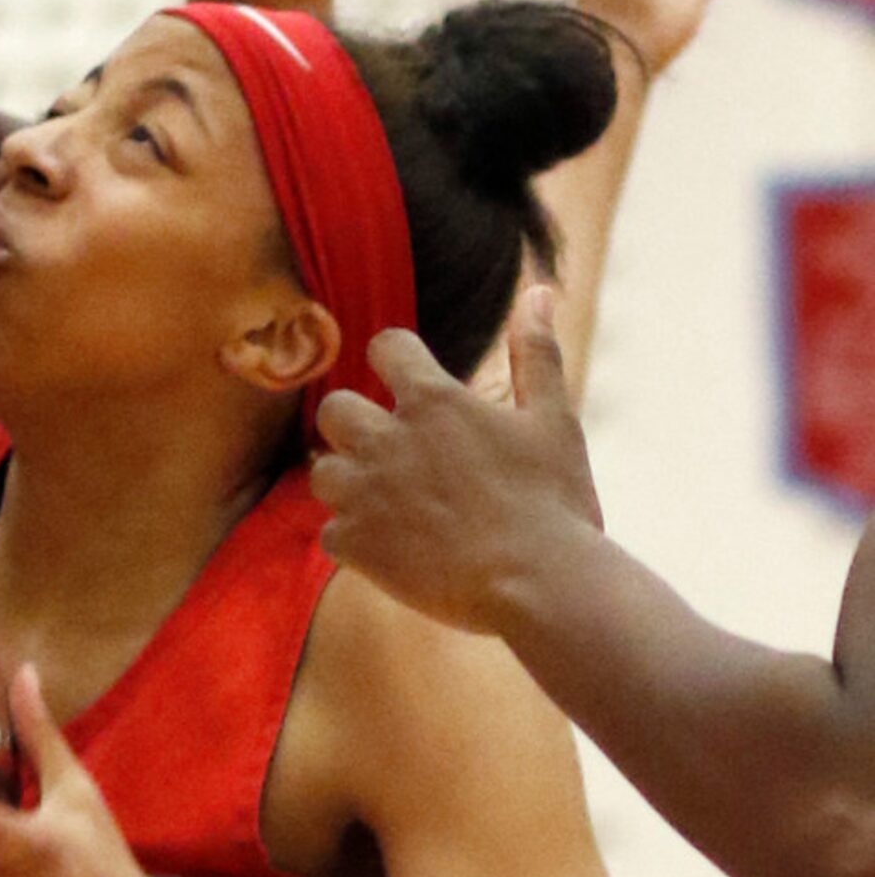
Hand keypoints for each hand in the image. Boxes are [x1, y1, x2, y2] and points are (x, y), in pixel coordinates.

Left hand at [311, 289, 603, 635]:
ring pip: (323, 471)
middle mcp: (386, 440)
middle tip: (395, 454)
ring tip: (393, 506)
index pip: (385, 346)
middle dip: (357, 425)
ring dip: (349, 484)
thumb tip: (537, 291)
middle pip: (335, 408)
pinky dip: (355, 541)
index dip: (396, 360)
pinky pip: (330, 533)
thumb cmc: (554, 502)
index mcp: (433, 401)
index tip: (411, 383)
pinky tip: (393, 551)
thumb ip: (535, 354)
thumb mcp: (552, 420)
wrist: (539, 585)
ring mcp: (364, 494)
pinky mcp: (355, 545)